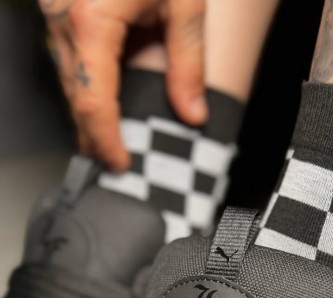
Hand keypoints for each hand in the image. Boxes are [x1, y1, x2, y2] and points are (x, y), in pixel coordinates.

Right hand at [40, 0, 206, 170]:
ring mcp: (56, 11)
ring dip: (87, 113)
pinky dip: (84, 85)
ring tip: (110, 140)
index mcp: (92, 21)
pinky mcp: (60, 6)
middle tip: (116, 162)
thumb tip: (193, 115)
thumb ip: (189, 61)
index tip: (120, 164)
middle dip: (94, 135)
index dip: (105, 141)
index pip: (93, 102)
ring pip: (67, 79)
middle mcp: (64, 18)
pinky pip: (68, 58)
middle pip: (75, 97)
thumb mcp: (185, 2)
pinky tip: (103, 101)